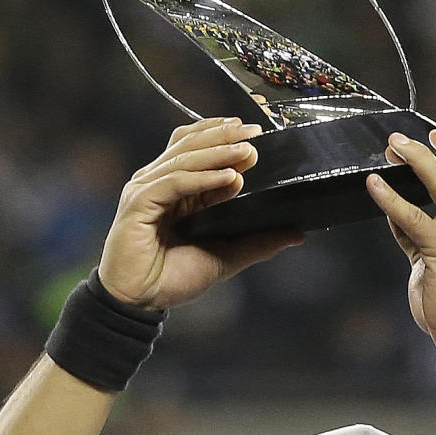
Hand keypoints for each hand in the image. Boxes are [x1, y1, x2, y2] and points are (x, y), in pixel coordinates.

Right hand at [98, 117, 303, 310]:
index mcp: (177, 189)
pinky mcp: (139, 203)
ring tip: (249, 152)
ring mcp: (147, 190)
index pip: (199, 148)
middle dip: (225, 136)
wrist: (139, 301)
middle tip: (256, 133)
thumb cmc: (172, 278)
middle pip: (191, 145)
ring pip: (185, 159)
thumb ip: (257, 242)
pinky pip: (174, 182)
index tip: (258, 133)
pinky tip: (229, 178)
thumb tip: (297, 233)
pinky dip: (202, 178)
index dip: (226, 137)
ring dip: (219, 153)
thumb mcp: (225, 256)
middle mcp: (160, 182)